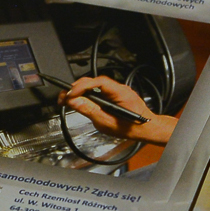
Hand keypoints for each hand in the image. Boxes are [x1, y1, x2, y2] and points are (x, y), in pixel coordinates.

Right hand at [61, 75, 177, 144]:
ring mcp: (116, 90)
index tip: (70, 94)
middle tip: (64, 97)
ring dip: (80, 91)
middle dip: (77, 88)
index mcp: (120, 93)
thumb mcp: (107, 122)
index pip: (97, 82)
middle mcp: (118, 88)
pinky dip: (87, 94)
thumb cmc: (131, 127)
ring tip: (68, 99)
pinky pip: (98, 90)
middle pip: (93, 82)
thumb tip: (75, 101)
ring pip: (94, 85)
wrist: (145, 128)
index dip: (81, 86)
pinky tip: (80, 100)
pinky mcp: (113, 94)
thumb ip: (90, 110)